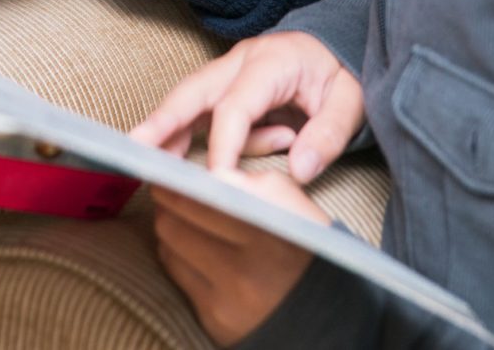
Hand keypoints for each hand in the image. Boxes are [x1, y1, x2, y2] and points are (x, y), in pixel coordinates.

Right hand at [132, 30, 363, 182]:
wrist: (340, 45)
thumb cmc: (342, 73)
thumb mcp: (351, 100)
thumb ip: (327, 134)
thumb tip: (298, 170)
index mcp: (271, 61)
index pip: (235, 107)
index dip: (223, 147)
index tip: (219, 183)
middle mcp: (242, 61)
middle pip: (193, 91)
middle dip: (162, 121)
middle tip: (135, 149)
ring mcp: (230, 71)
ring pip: (188, 99)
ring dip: (165, 129)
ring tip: (146, 161)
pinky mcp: (227, 85)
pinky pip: (201, 109)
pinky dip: (185, 132)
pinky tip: (178, 156)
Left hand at [149, 171, 326, 346]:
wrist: (327, 313)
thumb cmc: (309, 248)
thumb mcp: (294, 204)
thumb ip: (248, 183)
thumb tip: (202, 177)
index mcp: (265, 235)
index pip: (194, 201)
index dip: (173, 182)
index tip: (167, 173)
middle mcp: (241, 272)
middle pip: (171, 225)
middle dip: (166, 204)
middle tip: (170, 192)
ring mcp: (224, 302)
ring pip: (168, 249)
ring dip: (171, 230)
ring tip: (184, 219)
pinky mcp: (214, 321)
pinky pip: (178, 278)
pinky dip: (181, 258)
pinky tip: (195, 248)